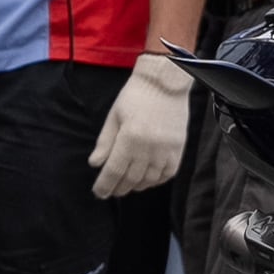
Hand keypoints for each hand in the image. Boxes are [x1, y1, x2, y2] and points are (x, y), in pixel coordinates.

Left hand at [89, 52, 191, 198]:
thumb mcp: (114, 116)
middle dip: (119, 188)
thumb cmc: (135, 95)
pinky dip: (157, 180)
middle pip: (131, 178)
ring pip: (150, 179)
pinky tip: (148, 179)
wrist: (165, 81)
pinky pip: (168, 173)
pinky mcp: (179, 147)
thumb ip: (105, 142)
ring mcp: (166, 149)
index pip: (115, 171)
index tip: (99, 192)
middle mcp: (149, 147)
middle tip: (112, 191)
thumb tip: (95, 164)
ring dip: (137, 185)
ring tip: (128, 186)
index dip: (105, 185)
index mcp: (130, 137)